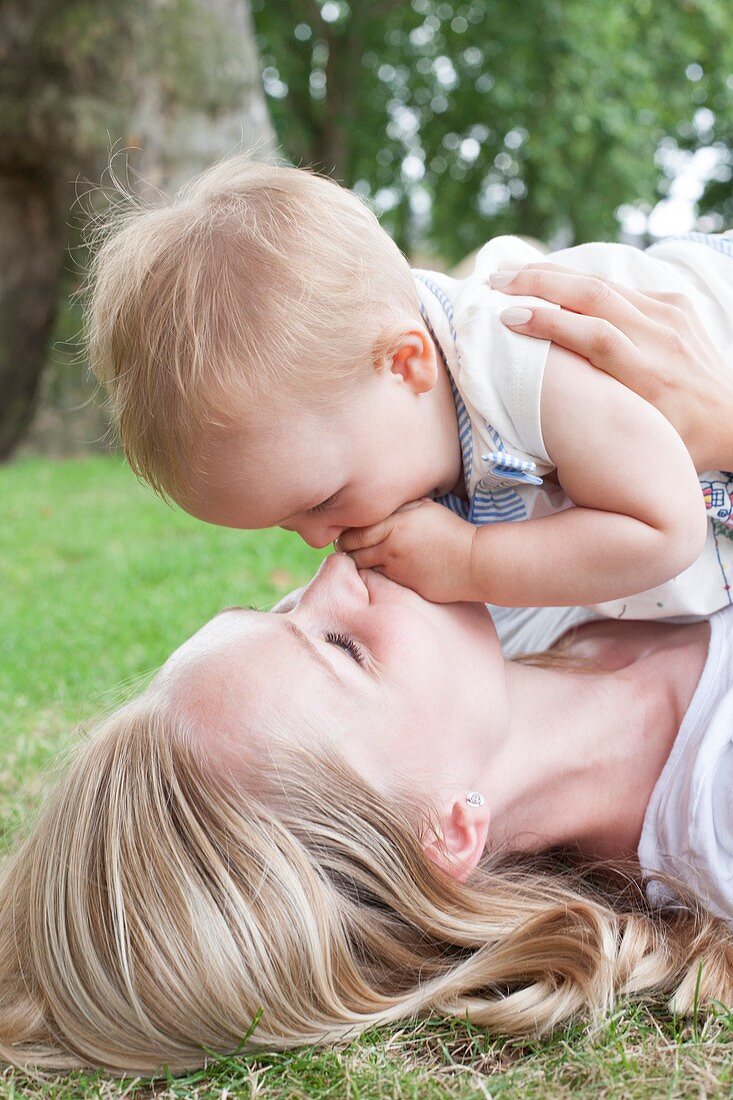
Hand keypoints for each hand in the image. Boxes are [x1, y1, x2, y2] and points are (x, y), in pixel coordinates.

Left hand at [337, 498, 474, 602]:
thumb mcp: (425, 508)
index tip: (347, 534)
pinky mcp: (403, 585)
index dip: (345, 535)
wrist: (473, 561)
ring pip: (362, 569)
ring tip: (367, 558)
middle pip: (351, 552)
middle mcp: (390, 546)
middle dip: (348, 550)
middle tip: (351, 548)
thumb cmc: (451, 531)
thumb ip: (398, 507)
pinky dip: (377, 575)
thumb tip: (375, 505)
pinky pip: (380, 580)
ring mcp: (395, 568)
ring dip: (361, 564)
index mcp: (393, 524)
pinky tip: (385, 569)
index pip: (352, 532)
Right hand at [495, 263, 732, 472]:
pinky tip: (551, 281)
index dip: (549, 323)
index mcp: (649, 378)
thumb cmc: (682, 442)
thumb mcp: (640, 447)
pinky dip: (580, 283)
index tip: (508, 318)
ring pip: (603, 284)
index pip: (594, 337)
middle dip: (539, 283)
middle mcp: (659, 339)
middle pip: (593, 297)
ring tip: (512, 272)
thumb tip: (536, 460)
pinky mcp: (673, 305)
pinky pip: (620, 289)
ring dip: (552, 275)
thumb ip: (596, 441)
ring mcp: (669, 316)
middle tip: (494, 280)